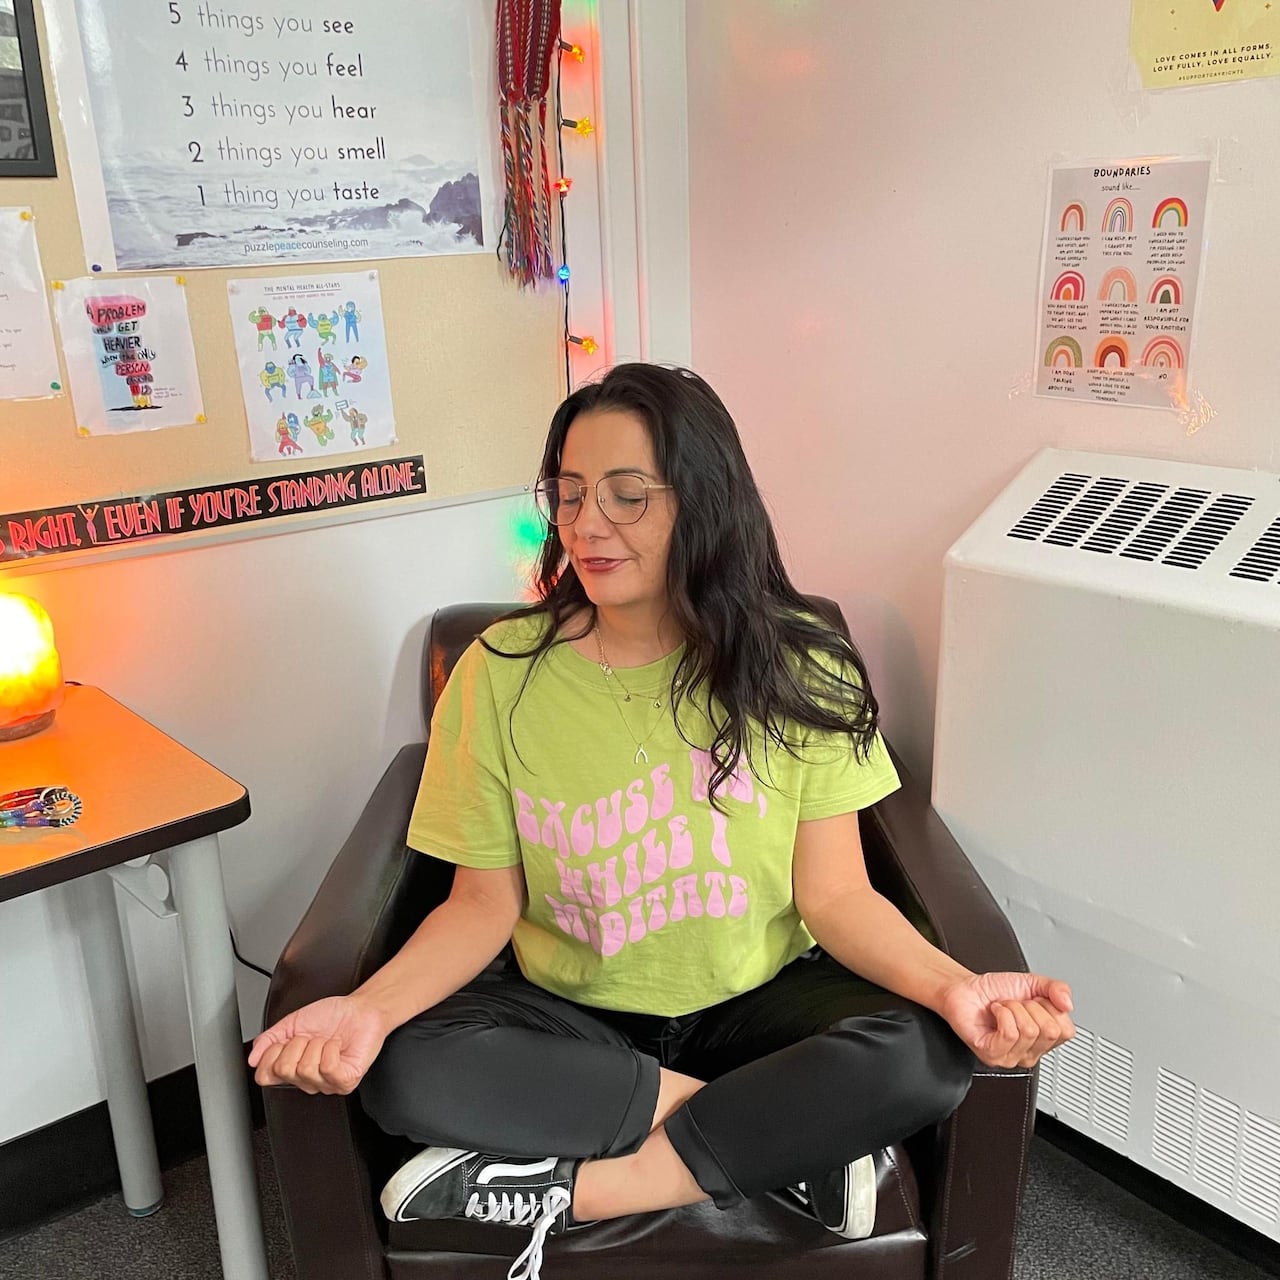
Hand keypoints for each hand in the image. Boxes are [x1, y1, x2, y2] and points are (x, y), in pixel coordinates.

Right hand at [248, 995, 388, 1094]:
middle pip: (283, 1071)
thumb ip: (268, 1039)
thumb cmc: (332, 1016)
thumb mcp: (292, 1023)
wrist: (361, 1009)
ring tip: (327, 1041)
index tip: (285, 1040)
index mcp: (292, 1068)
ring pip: (305, 1069)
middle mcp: (307, 1080)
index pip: (264, 1077)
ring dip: (317, 1044)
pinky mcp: (346, 1081)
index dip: (270, 1054)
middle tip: (311, 1038)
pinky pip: (327, 1068)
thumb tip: (253, 1058)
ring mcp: (326, 1083)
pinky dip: (332, 1049)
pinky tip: (337, 1046)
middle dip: (297, 1044)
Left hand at [939, 972, 1074, 1068]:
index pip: (1066, 1031)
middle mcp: (1031, 1052)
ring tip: (1002, 1008)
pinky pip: (1009, 1034)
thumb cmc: (995, 990)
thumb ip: (1057, 989)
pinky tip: (994, 1013)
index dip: (1049, 1007)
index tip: (1033, 1001)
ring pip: (1029, 1031)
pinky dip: (1001, 1014)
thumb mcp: (1033, 983)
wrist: (965, 988)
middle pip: (1049, 1031)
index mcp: (1044, 1040)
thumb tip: (1068, 1004)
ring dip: (1012, 1009)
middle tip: (1015, 1005)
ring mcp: (1012, 1057)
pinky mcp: (992, 1055)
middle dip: (1030, 1007)